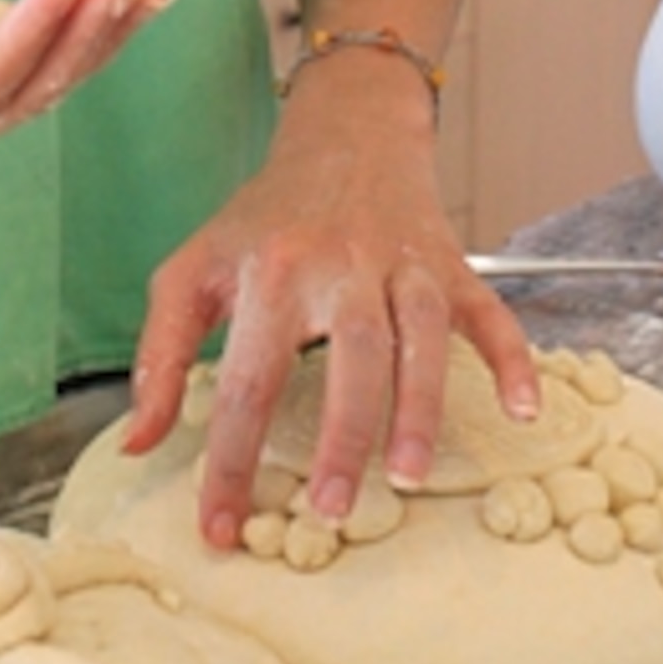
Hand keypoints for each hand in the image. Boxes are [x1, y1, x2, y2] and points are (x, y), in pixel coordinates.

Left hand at [121, 78, 536, 548]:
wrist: (345, 134)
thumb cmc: (265, 218)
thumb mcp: (194, 270)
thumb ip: (160, 356)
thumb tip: (140, 442)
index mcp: (269, 274)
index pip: (247, 382)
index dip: (230, 463)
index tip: (221, 529)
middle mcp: (339, 267)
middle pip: (351, 355)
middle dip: (344, 436)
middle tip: (332, 510)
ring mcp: (402, 266)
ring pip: (420, 337)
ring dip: (419, 408)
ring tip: (409, 477)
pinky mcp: (450, 266)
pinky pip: (489, 314)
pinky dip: (512, 360)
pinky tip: (523, 411)